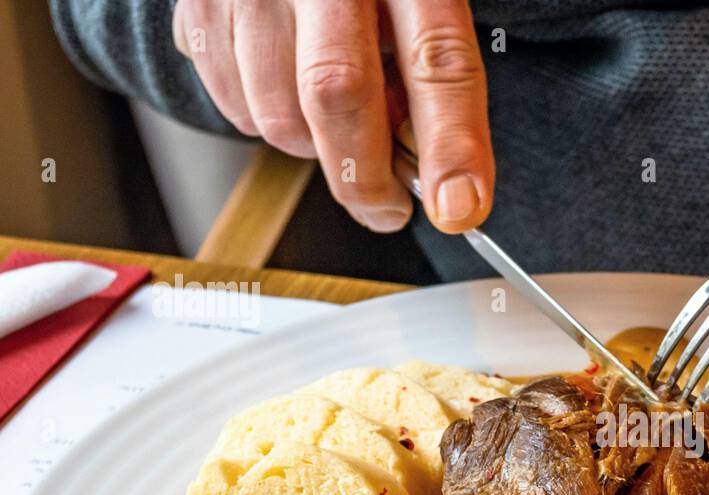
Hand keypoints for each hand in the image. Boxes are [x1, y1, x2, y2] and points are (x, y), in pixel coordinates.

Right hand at [172, 0, 493, 233]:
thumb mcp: (416, 5)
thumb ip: (434, 77)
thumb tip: (444, 185)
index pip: (437, 59)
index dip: (451, 143)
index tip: (459, 208)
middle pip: (338, 91)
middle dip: (364, 174)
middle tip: (387, 209)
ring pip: (277, 112)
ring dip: (313, 146)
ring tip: (335, 120)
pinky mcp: (198, 1)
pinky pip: (232, 102)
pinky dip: (266, 120)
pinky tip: (287, 86)